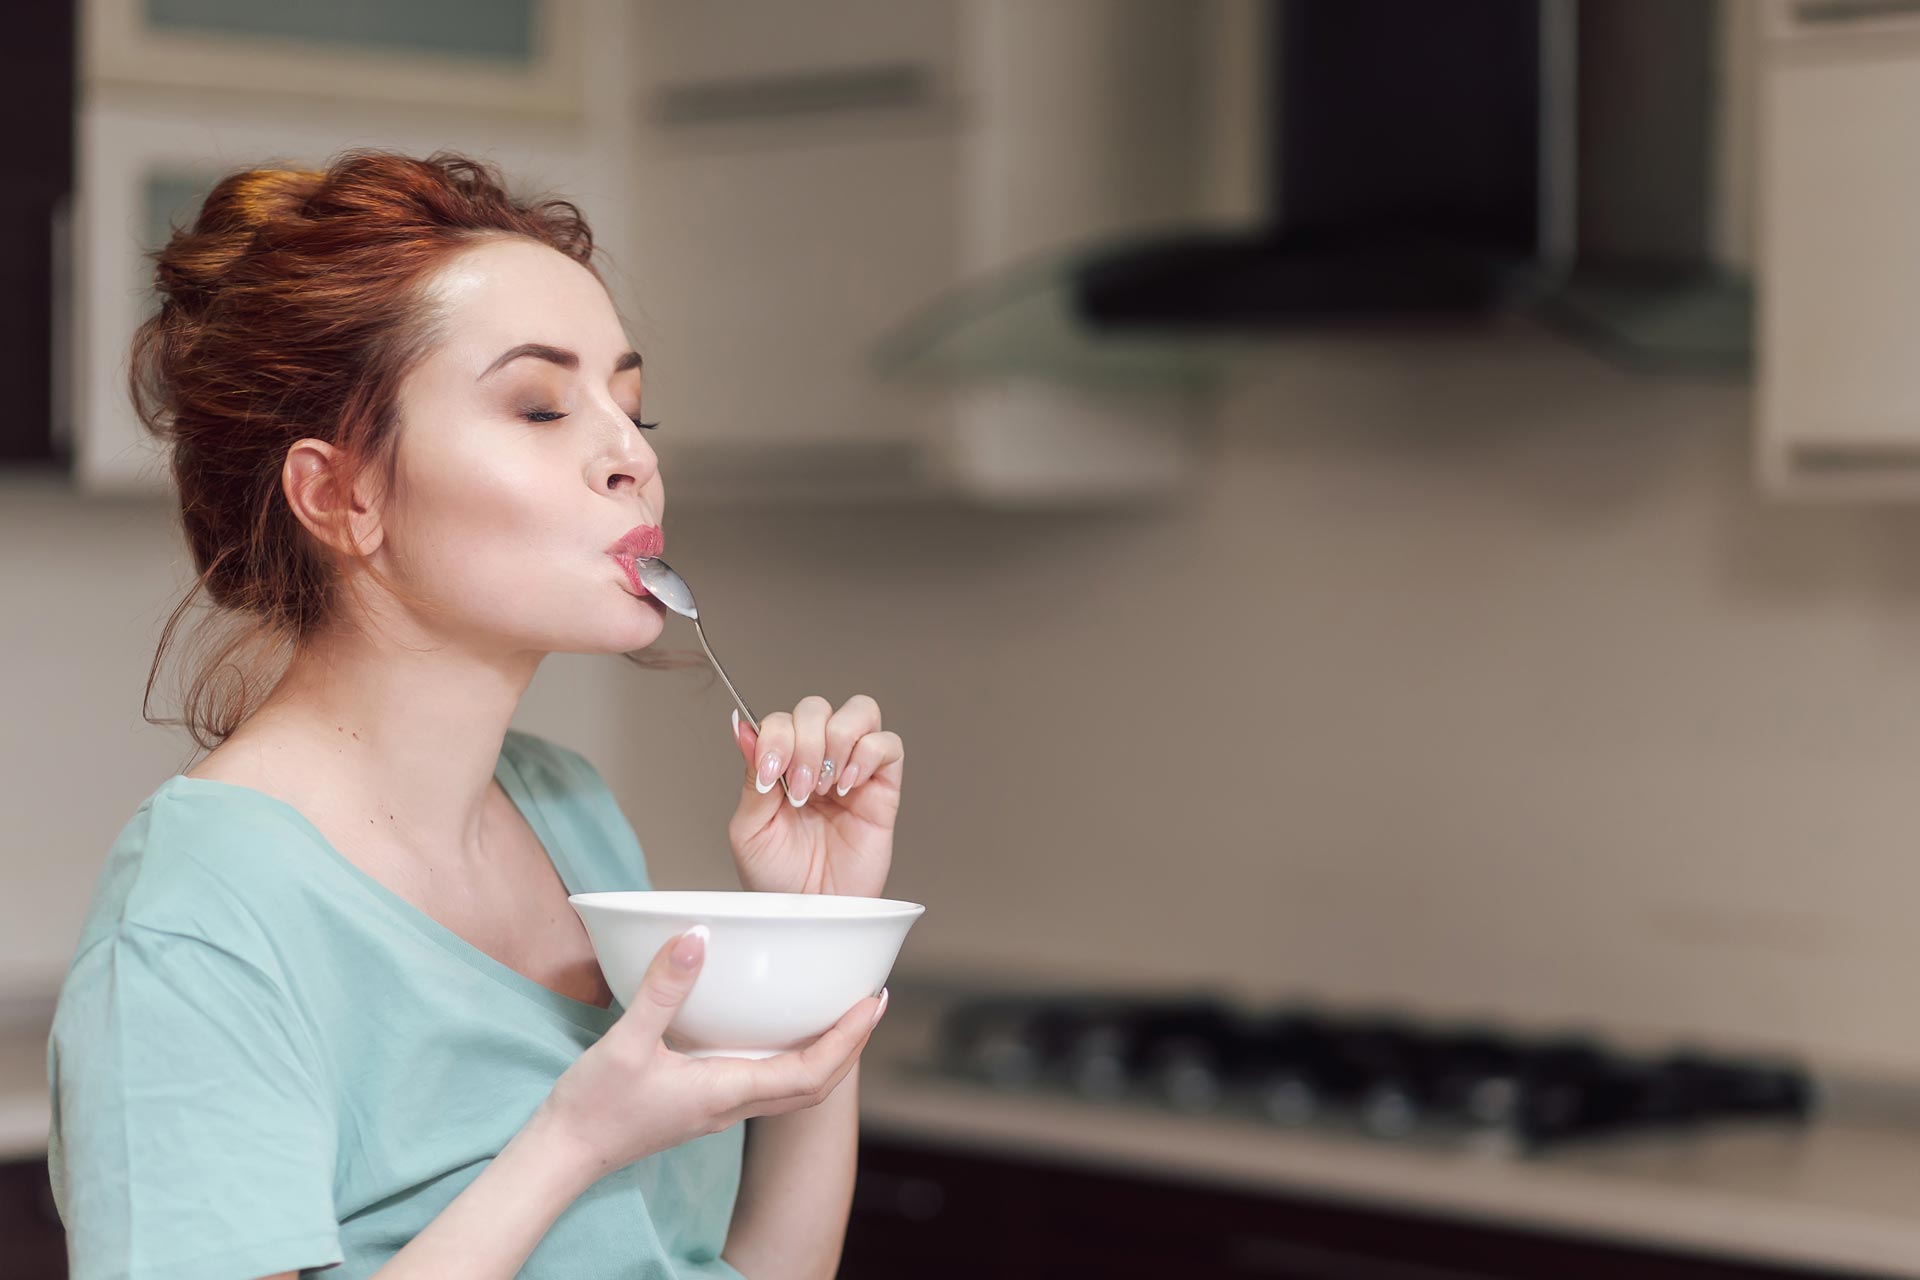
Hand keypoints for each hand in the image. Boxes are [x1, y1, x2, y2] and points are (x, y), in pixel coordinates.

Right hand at [536, 926, 885, 1180]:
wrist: (563, 1153)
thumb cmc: (593, 1107)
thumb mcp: (626, 1041)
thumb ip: (662, 989)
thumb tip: (696, 937)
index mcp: (726, 1091)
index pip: (810, 1072)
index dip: (848, 1039)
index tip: (873, 1002)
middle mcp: (732, 1105)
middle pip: (815, 1085)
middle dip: (850, 1045)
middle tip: (872, 1002)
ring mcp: (719, 1108)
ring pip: (792, 1087)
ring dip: (826, 1054)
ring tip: (839, 1013)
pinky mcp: (703, 1102)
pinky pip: (765, 1083)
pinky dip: (790, 1058)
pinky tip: (778, 1031)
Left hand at [726, 694, 900, 898]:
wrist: (811, 915)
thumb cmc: (778, 879)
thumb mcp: (749, 829)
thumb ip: (751, 775)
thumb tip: (742, 725)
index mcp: (782, 765)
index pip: (782, 720)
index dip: (776, 736)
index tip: (770, 774)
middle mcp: (817, 760)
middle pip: (817, 708)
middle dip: (805, 742)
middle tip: (800, 790)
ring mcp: (852, 770)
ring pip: (859, 712)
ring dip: (836, 742)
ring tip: (825, 787)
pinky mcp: (884, 788)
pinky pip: (889, 745)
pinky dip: (867, 755)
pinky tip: (848, 787)